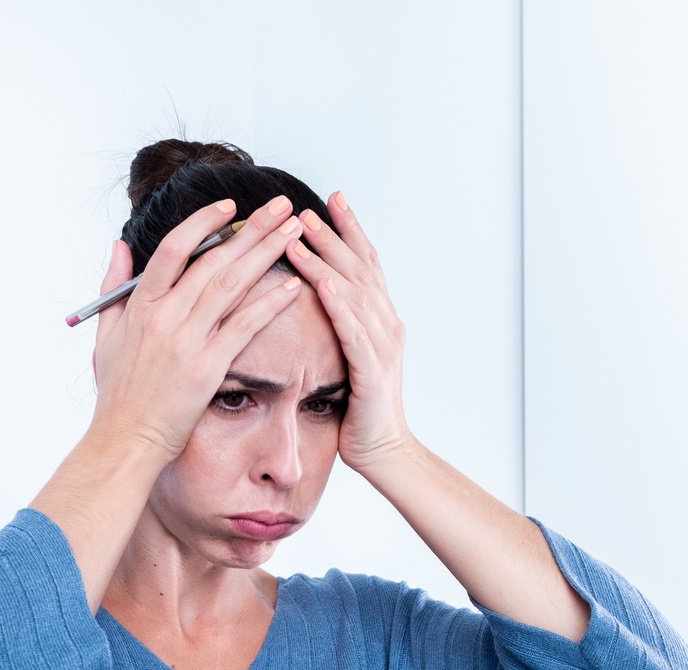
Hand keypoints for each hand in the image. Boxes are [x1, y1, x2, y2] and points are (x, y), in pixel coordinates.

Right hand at [90, 194, 308, 459]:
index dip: (204, 222)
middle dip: (252, 228)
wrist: (124, 440)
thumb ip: (114, 287)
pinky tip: (293, 285)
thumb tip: (120, 246)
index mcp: (140, 305)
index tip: (230, 207)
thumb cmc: (117, 394)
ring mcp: (186, 341)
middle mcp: (164, 316)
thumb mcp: (105, 334)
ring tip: (294, 232)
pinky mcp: (207, 368)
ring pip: (233, 285)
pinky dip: (270, 303)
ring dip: (267, 254)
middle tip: (281, 205)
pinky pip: (245, 326)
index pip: (174, 248)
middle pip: (214, 260)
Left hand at [285, 191, 413, 471]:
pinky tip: (322, 284)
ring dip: (327, 259)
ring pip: (354, 291)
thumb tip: (320, 299)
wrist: (385, 452)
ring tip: (301, 233)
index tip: (331, 200)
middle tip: (307, 207)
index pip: (365, 264)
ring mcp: (382, 344)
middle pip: (360, 267)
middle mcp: (386, 324)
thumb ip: (342, 327)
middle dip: (334, 234)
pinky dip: (338, 304)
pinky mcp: (372, 369)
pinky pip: (353, 330)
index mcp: (379, 320)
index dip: (349, 230)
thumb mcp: (349, 359)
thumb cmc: (361, 410)